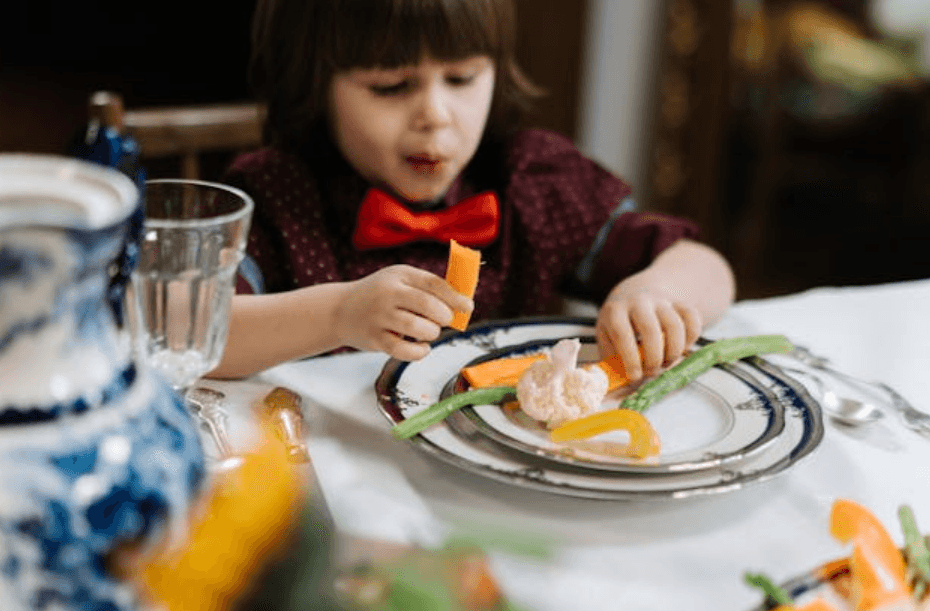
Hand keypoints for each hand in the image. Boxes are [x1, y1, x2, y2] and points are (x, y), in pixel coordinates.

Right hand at [334, 265, 472, 360]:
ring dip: (432, 333)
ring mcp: (379, 317)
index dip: (455, 297)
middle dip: (444, 316)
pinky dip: (420, 352)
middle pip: (427, 305)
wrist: (340, 310)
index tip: (468, 307)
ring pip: (417, 328)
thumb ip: (427, 288)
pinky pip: (404, 351)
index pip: (433, 284)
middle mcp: (388, 294)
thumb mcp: (400, 280)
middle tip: (445, 320)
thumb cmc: (380, 295)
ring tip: (429, 332)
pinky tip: (422, 347)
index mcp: (399, 276)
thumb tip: (462, 303)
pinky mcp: (374, 339)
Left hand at [595, 281, 701, 380]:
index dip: (630, 359)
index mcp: (615, 311)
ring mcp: (661, 300)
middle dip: (654, 358)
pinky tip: (682, 348)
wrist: (635, 292)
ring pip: (675, 325)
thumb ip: (611, 358)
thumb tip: (617, 384)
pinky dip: (692, 338)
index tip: (635, 377)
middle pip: (651, 330)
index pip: (622, 334)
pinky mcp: (680, 302)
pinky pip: (693, 318)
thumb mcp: (606, 336)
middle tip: (652, 372)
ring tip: (666, 362)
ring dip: (674, 351)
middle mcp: (639, 302)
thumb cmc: (619, 322)